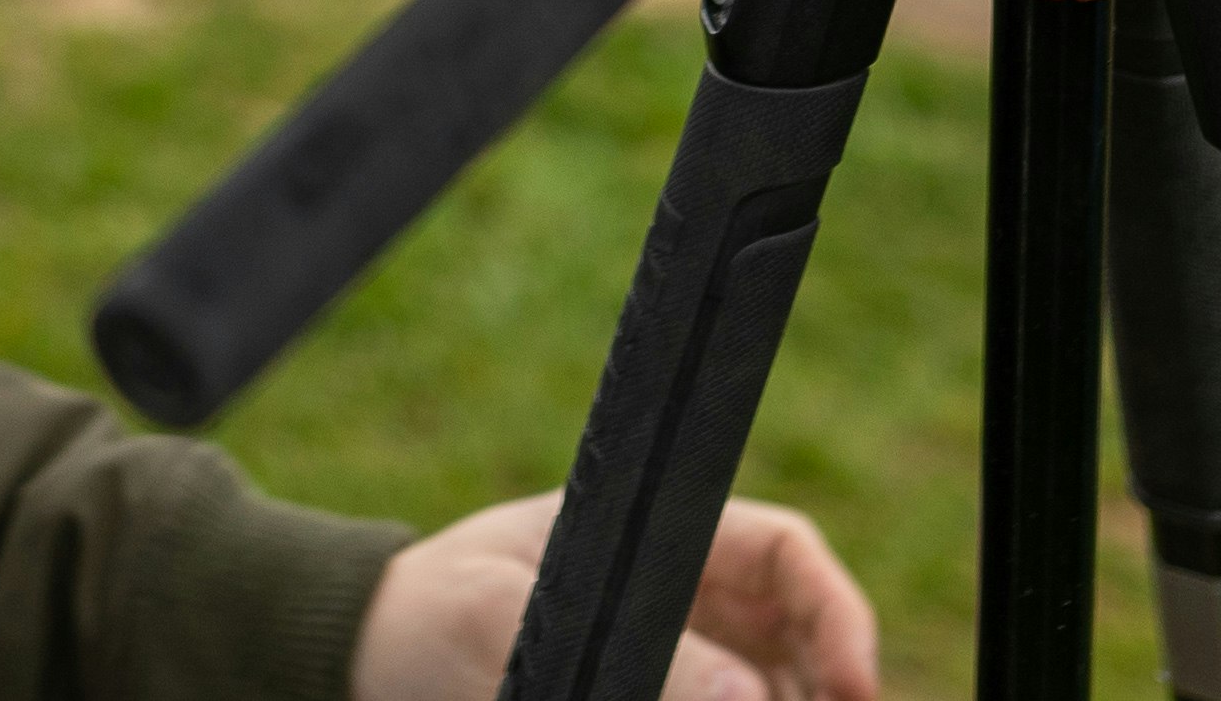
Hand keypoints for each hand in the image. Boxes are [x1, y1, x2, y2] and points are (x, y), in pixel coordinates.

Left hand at [348, 490, 879, 700]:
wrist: (366, 666)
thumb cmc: (427, 613)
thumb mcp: (506, 621)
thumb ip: (630, 659)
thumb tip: (746, 700)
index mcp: (666, 536)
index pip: (788, 554)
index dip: (837, 614)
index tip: (854, 686)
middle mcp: (686, 599)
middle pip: (801, 642)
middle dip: (826, 687)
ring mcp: (670, 661)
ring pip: (766, 691)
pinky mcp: (638, 694)